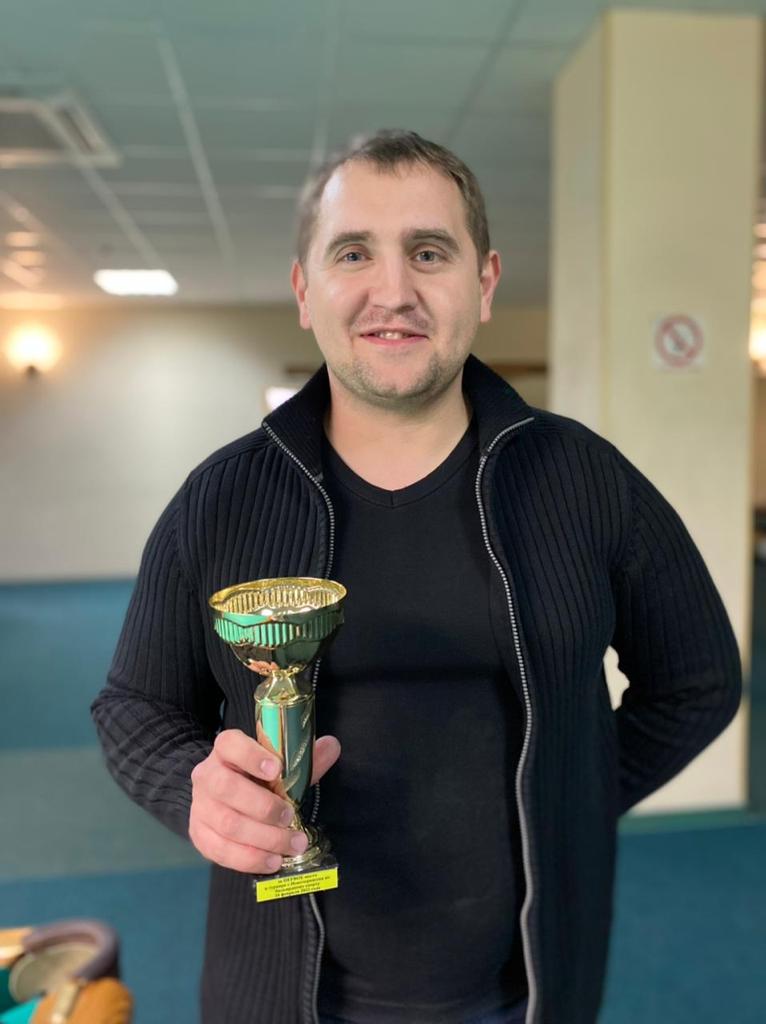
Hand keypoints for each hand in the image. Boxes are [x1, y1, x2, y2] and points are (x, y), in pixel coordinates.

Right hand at [189, 729, 340, 873]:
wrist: (219, 798)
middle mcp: (207, 775)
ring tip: (292, 844)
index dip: (251, 755)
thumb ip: (303, 759)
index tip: (276, 769)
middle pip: (227, 788)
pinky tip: (273, 860)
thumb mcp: (278, 765)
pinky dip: (250, 858)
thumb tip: (331, 746)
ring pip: (227, 824)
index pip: (230, 744)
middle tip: (290, 817)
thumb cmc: (255, 778)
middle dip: (263, 806)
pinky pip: (221, 851)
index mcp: (225, 750)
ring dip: (264, 838)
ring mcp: (200, 806)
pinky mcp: (199, 835)